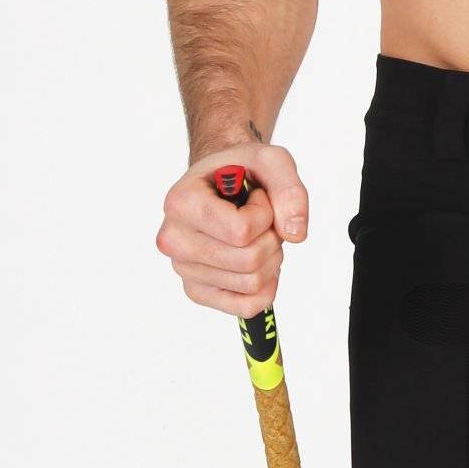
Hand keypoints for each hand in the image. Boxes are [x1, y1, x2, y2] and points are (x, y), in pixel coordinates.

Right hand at [156, 141, 307, 313]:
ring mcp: (183, 270)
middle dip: (270, 239)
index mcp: (180, 203)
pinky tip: (258, 263)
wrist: (218, 185)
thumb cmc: (240, 172)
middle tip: (263, 222)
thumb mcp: (270, 161)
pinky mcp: (197, 292)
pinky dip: (265, 287)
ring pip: (251, 284)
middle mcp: (174, 240)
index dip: (265, 215)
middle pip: (248, 261)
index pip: (241, 231)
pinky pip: (247, 306)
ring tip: (257, 238)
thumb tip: (295, 234)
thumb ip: (289, 189)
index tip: (257, 198)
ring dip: (269, 260)